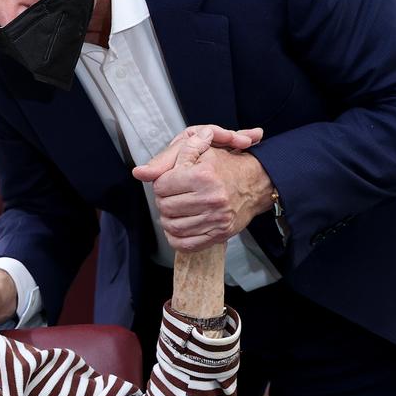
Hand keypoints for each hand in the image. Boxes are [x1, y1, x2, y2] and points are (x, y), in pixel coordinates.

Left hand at [132, 125, 273, 251]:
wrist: (255, 183)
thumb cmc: (225, 165)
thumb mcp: (201, 150)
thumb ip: (171, 156)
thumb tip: (140, 172)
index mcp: (203, 176)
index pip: (161, 185)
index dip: (161, 183)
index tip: (168, 182)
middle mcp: (210, 199)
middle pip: (165, 206)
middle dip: (163, 201)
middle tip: (170, 197)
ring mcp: (215, 219)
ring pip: (172, 226)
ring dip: (167, 219)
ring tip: (174, 210)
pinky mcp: (219, 234)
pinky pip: (186, 244)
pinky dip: (175, 238)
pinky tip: (177, 227)